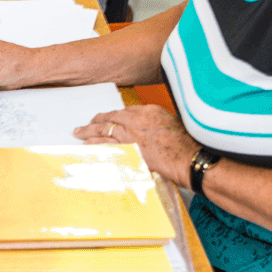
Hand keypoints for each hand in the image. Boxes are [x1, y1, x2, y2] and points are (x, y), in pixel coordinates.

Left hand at [73, 105, 198, 186]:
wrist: (192, 160)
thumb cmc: (189, 147)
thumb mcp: (174, 127)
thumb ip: (157, 127)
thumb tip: (151, 133)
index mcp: (150, 111)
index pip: (125, 111)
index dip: (114, 116)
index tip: (109, 118)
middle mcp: (137, 120)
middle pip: (111, 118)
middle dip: (97, 121)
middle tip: (87, 123)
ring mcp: (130, 135)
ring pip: (103, 130)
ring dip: (89, 132)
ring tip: (79, 133)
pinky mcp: (126, 150)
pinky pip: (105, 146)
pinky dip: (95, 146)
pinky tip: (87, 147)